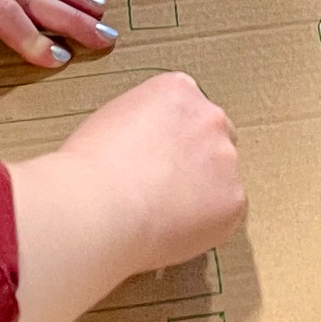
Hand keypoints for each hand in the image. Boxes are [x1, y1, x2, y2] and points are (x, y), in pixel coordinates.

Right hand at [0, 72, 245, 321]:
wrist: (98, 205)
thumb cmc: (86, 165)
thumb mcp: (109, 121)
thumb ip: (138, 127)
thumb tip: (138, 152)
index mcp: (176, 89)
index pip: (187, 110)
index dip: (172, 141)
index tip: (157, 162)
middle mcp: (209, 115)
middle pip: (214, 138)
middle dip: (196, 162)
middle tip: (164, 191)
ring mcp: (226, 157)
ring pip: (222, 178)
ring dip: (202, 194)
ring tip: (162, 217)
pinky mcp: (234, 199)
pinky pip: (226, 214)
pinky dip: (206, 227)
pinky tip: (173, 233)